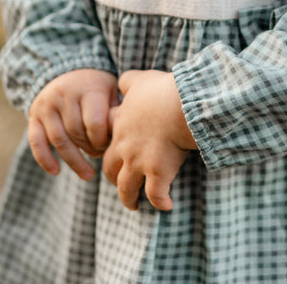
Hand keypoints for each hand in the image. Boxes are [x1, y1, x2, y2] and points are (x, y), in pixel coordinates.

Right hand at [28, 69, 118, 180]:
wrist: (68, 69)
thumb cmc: (96, 87)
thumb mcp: (110, 90)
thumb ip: (116, 111)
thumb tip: (124, 138)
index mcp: (87, 88)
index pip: (94, 123)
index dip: (103, 140)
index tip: (109, 144)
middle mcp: (64, 95)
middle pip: (77, 133)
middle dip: (90, 150)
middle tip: (100, 155)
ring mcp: (47, 105)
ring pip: (59, 140)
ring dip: (74, 161)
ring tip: (88, 174)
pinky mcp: (34, 115)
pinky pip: (36, 141)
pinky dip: (45, 159)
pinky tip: (56, 171)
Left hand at [103, 69, 196, 211]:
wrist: (179, 105)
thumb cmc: (161, 90)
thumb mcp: (139, 79)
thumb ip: (128, 81)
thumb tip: (122, 82)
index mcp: (121, 125)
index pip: (107, 140)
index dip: (109, 147)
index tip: (117, 152)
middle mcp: (126, 147)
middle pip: (110, 168)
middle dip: (113, 177)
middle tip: (120, 183)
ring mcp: (140, 162)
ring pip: (126, 188)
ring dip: (129, 198)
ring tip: (134, 205)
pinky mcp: (158, 174)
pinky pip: (156, 195)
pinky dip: (161, 203)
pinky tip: (167, 206)